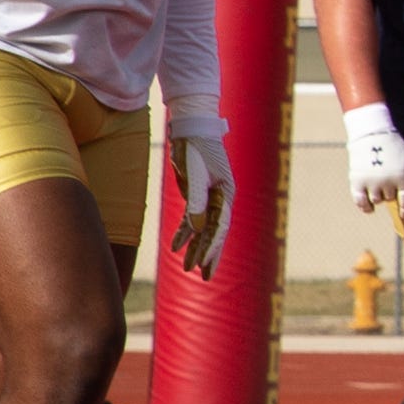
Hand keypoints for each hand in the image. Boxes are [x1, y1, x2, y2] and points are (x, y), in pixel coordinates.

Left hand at [165, 102, 231, 276]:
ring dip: (197, 247)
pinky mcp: (198, 194)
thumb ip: (196, 200)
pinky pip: (192, 219)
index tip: (202, 265)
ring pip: (204, 228)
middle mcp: (221, 198)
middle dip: (209, 255)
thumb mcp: (193, 172)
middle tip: (204, 278)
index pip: (220, 227)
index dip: (211, 247)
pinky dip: (185, 233)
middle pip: (216, 232)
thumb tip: (197, 228)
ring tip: (191, 270)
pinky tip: (177, 247)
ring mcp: (210, 197)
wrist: (191, 125)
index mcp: (226, 194)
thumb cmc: (194, 146)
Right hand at [344, 103, 403, 215]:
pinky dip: (365, 207)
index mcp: (402, 177)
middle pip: (390, 198)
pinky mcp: (357, 181)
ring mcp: (371, 182)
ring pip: (377, 200)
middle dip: (391, 192)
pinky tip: (369, 208)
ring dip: (379, 196)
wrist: (372, 134)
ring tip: (378, 184)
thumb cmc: (395, 148)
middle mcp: (387, 182)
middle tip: (388, 179)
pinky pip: (360, 202)